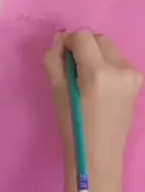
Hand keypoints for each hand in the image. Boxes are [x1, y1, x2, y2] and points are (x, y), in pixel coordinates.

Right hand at [45, 30, 142, 177]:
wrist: (99, 153)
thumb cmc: (73, 127)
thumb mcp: (56, 93)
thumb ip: (54, 61)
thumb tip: (59, 40)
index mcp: (97, 73)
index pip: (83, 37)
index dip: (69, 41)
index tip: (61, 54)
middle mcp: (120, 69)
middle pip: (98, 39)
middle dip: (83, 47)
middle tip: (71, 67)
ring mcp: (132, 75)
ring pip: (109, 49)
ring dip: (95, 55)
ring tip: (86, 80)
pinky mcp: (137, 81)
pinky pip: (118, 62)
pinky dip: (106, 66)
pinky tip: (99, 87)